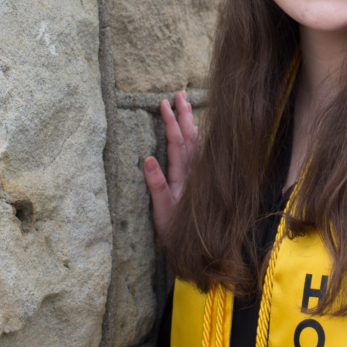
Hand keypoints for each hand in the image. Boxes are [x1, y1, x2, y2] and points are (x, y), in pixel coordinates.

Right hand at [143, 91, 198, 241]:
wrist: (196, 252)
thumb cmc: (176, 234)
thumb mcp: (161, 213)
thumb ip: (156, 186)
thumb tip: (146, 159)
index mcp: (182, 178)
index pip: (177, 144)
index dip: (171, 122)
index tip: (166, 103)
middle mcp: (192, 175)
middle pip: (188, 139)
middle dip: (183, 116)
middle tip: (179, 94)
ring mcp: (197, 178)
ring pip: (195, 145)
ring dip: (190, 124)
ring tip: (185, 104)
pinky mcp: (198, 183)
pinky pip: (200, 155)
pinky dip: (196, 140)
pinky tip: (195, 130)